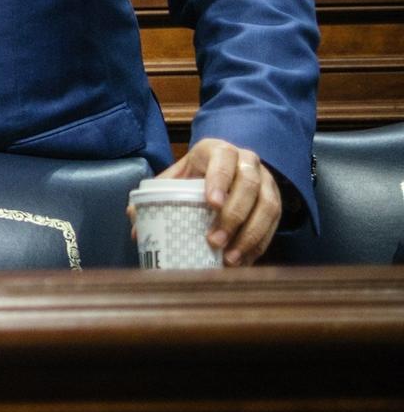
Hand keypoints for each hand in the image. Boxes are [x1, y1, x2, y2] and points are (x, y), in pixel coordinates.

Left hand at [140, 138, 280, 266]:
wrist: (226, 167)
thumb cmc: (197, 174)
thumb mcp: (177, 176)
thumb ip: (157, 193)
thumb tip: (134, 219)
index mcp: (219, 150)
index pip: (223, 160)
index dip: (219, 181)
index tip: (211, 204)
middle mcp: (248, 162)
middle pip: (248, 186)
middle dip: (233, 216)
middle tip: (214, 241)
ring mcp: (267, 181)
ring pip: (268, 206)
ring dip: (250, 235)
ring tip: (230, 259)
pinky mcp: (276, 201)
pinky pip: (274, 225)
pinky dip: (260, 245)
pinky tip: (244, 261)